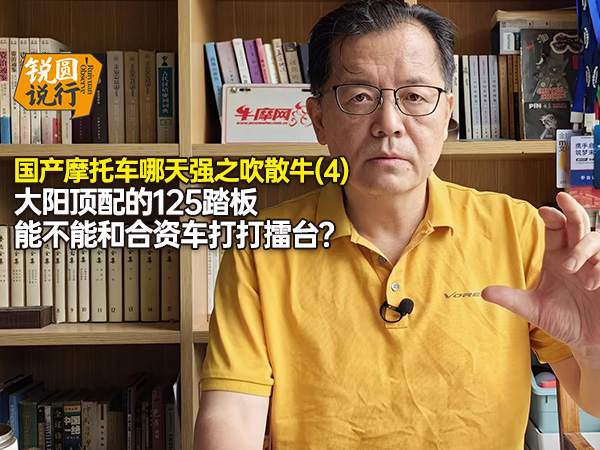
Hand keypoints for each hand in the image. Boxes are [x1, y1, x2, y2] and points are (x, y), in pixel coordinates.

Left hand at [482, 192, 599, 349]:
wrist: (590, 341)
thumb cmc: (564, 321)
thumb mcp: (534, 310)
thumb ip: (511, 299)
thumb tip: (484, 292)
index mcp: (557, 257)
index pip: (555, 228)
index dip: (552, 216)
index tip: (544, 211)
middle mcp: (577, 256)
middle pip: (577, 223)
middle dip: (572, 209)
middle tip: (564, 198)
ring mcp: (596, 265)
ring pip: (595, 239)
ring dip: (583, 248)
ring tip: (571, 268)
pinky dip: (599, 268)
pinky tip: (590, 283)